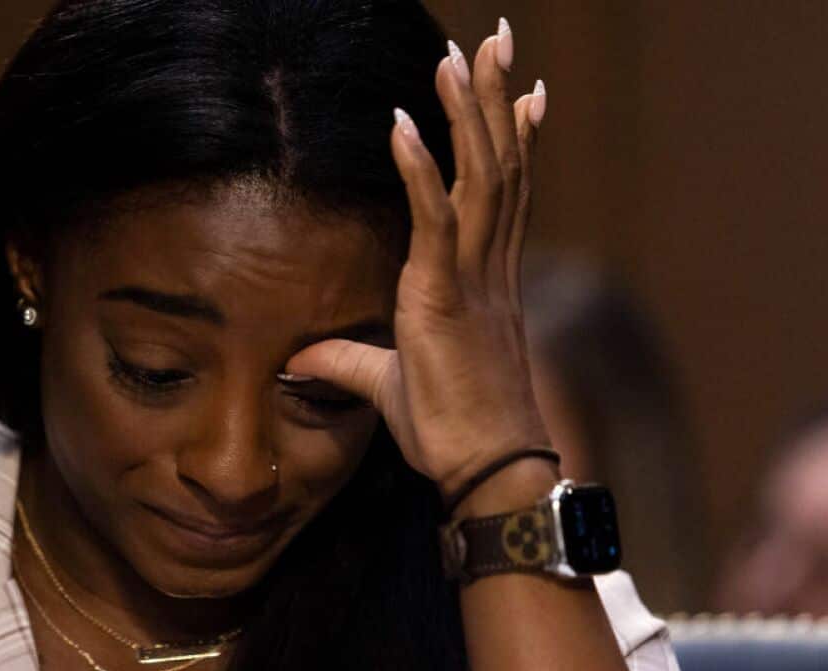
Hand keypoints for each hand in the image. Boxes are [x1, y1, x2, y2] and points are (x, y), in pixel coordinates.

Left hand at [286, 24, 551, 500]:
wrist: (486, 470)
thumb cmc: (452, 431)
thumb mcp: (387, 385)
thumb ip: (348, 361)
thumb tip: (300, 359)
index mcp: (486, 279)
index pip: (505, 191)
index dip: (515, 137)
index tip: (527, 92)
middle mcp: (489, 267)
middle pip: (501, 163)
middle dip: (498, 98)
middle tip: (502, 40)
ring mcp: (473, 278)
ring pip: (482, 176)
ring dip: (470, 112)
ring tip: (461, 55)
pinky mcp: (444, 298)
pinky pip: (436, 221)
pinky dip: (421, 170)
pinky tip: (405, 125)